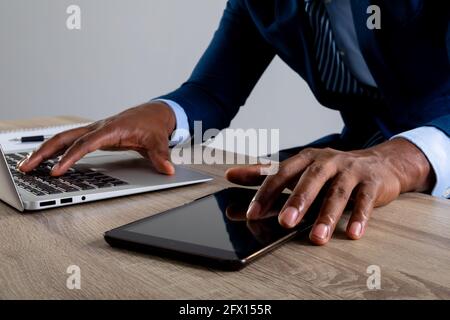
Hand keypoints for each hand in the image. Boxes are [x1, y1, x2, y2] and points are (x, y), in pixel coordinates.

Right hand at [17, 101, 176, 175]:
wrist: (155, 113)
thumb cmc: (153, 125)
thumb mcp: (159, 141)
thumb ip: (160, 157)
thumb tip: (167, 170)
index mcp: (112, 128)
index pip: (86, 144)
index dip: (70, 157)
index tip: (57, 170)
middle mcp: (99, 128)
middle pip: (65, 138)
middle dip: (45, 152)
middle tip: (27, 167)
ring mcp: (95, 130)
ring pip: (64, 138)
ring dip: (45, 150)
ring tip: (28, 165)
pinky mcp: (95, 135)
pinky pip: (70, 141)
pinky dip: (56, 149)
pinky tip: (47, 159)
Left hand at [226, 138, 433, 244]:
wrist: (379, 163)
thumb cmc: (331, 169)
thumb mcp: (298, 168)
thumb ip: (265, 174)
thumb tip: (230, 175)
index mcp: (306, 158)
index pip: (282, 173)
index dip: (267, 192)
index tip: (251, 213)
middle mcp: (328, 161)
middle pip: (311, 179)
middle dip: (298, 201)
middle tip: (285, 222)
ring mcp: (351, 171)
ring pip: (338, 192)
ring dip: (327, 215)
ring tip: (317, 238)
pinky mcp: (372, 183)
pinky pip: (365, 201)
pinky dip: (360, 217)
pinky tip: (353, 234)